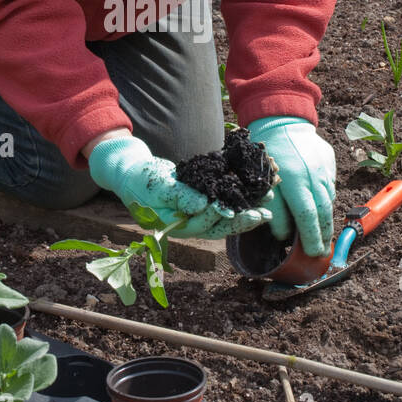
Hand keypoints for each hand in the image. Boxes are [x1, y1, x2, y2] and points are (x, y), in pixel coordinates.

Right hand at [87, 134, 269, 238]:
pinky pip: (224, 203)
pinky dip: (240, 198)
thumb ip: (180, 196)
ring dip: (248, 210)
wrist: (133, 174)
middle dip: (244, 219)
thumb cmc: (141, 180)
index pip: (203, 224)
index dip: (220, 216)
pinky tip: (256, 191)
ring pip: (227, 217)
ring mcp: (197, 216)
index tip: (235, 208)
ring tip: (268, 201)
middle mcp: (190, 225)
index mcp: (177, 227)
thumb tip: (202, 206)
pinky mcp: (203, 204)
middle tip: (265, 213)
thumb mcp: (158, 186)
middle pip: (221, 226)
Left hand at [247, 116, 335, 255]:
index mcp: (294, 180)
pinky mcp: (329, 161)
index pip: (307, 216)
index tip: (314, 253)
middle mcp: (313, 175)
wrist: (281, 120)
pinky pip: (329, 185)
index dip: (312, 237)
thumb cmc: (267, 152)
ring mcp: (324, 168)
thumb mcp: (261, 182)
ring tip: (323, 237)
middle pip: (323, 211)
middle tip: (321, 253)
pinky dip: (326, 200)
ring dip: (327, 220)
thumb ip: (274, 209)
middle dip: (324, 235)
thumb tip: (283, 235)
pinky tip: (322, 210)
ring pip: (329, 200)